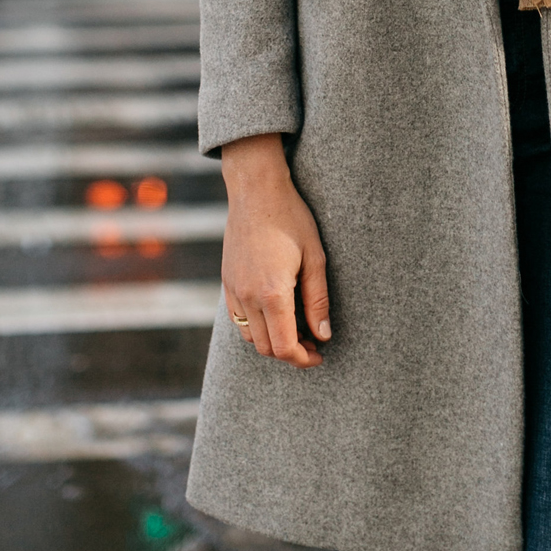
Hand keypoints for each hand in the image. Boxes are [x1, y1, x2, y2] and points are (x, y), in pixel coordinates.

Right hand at [221, 134, 330, 366]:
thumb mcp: (315, 257)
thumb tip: (323, 335)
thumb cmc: (291, 219)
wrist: (256, 191)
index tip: (319, 353)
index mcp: (272, 293)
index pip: (284, 347)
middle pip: (266, 348)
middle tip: (313, 340)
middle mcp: (247, 297)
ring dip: (273, 341)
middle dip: (291, 352)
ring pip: (250, 337)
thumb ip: (317, 300)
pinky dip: (257, 327)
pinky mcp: (227, 283)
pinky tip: (276, 311)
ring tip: (297, 326)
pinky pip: (239, 319)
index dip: (303, 359)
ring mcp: (233, 291)